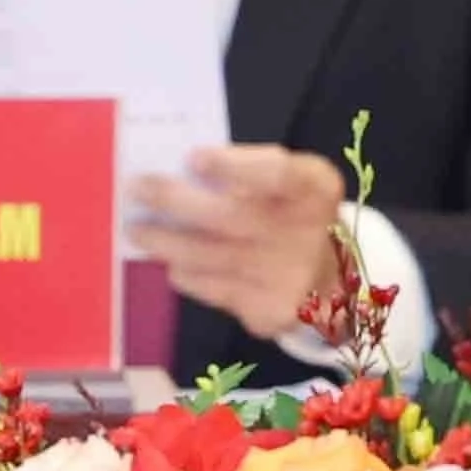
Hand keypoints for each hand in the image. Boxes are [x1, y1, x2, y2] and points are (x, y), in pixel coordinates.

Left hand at [124, 143, 358, 340]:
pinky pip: (215, 290)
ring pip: (215, 258)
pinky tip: (172, 263)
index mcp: (316, 189)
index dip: (234, 167)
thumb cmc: (293, 215)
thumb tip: (178, 171)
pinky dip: (187, 274)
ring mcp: (292, 279)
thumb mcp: (288, 183)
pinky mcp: (272, 312)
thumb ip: (246, 170)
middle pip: (233, 218)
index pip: (277, 174)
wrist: (333, 280)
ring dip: (167, 243)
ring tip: (137, 230)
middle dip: (176, 202)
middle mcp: (311, 234)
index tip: (192, 158)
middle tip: (137, 189)